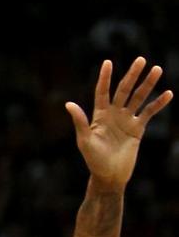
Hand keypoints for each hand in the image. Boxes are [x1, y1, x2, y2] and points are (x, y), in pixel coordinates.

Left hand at [65, 58, 171, 191]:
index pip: (102, 92)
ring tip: (157, 69)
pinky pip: (149, 113)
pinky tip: (168, 93)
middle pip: (124, 90)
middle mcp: (113, 114)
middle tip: (141, 59)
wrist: (109, 177)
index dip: (105, 78)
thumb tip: (68, 104)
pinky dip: (158, 104)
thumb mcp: (85, 141)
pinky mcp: (137, 129)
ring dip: (148, 84)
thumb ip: (80, 122)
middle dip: (132, 75)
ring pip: (138, 98)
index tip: (108, 62)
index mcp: (99, 115)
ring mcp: (126, 120)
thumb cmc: (93, 160)